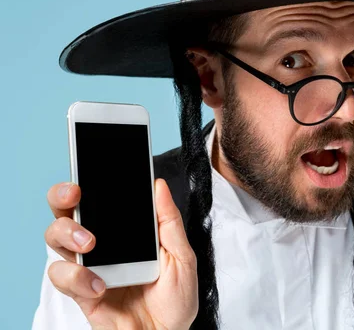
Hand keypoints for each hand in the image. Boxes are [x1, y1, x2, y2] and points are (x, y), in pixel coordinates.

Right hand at [44, 179, 197, 328]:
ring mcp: (88, 266)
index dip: (88, 181)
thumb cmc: (175, 299)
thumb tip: (159, 186)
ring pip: (55, 238)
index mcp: (125, 232)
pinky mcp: (79, 291)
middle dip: (62, 196)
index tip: (90, 169)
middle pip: (67, 211)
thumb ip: (169, 223)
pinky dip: (78, 278)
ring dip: (68, 234)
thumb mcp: (182, 257)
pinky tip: (100, 285)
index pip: (100, 200)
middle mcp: (101, 245)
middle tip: (76, 195)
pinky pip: (63, 276)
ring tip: (90, 244)